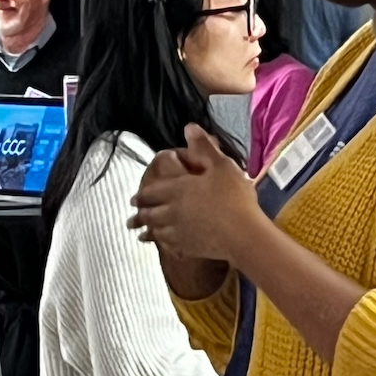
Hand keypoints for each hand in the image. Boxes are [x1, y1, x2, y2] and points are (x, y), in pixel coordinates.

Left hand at [128, 124, 261, 262]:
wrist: (243, 234)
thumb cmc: (234, 197)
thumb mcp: (221, 165)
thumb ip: (203, 147)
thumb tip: (188, 127)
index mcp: (177, 189)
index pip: (151, 192)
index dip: (141, 195)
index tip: (133, 199)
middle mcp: (171, 211)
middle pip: (149, 213)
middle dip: (140, 214)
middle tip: (132, 217)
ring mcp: (178, 231)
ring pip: (156, 231)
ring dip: (147, 231)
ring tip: (140, 234)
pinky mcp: (187, 247)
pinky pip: (169, 246)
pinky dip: (162, 245)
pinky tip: (163, 246)